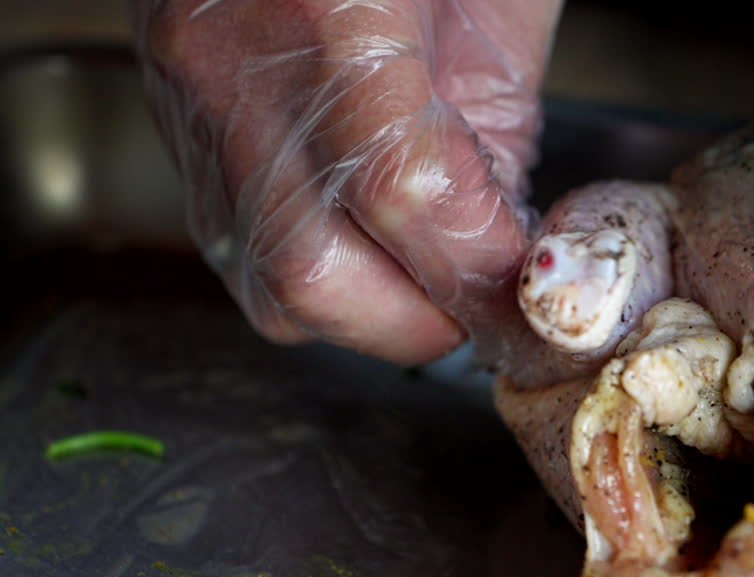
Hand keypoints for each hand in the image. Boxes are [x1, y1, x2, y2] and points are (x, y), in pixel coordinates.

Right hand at [131, 0, 561, 363]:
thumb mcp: (498, 2)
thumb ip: (498, 134)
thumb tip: (503, 253)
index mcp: (336, 17)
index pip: (408, 197)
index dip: (481, 270)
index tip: (528, 292)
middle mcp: (237, 68)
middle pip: (315, 276)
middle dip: (418, 320)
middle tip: (475, 304)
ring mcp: (189, 102)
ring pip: (265, 283)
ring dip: (367, 309)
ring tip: (424, 273)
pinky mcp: (175, 125)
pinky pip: (239, 246)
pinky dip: (319, 266)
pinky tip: (366, 240)